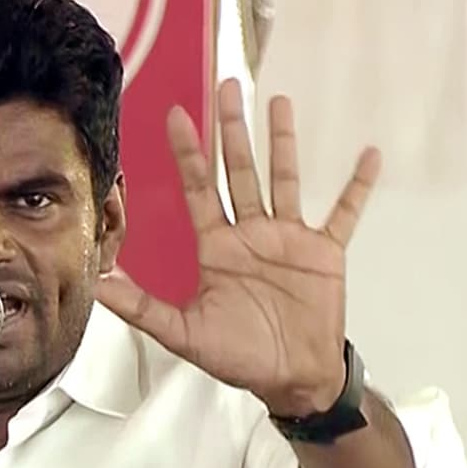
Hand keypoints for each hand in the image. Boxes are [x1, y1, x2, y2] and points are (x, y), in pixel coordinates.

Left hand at [96, 79, 380, 415]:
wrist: (291, 380)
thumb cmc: (239, 357)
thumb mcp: (182, 333)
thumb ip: (142, 307)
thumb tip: (97, 285)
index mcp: (216, 247)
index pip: (198, 188)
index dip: (187, 153)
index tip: (176, 116)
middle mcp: (250, 233)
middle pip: (239, 170)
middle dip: (232, 130)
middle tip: (228, 87)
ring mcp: (289, 238)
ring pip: (284, 179)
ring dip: (283, 143)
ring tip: (280, 103)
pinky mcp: (324, 251)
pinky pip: (344, 212)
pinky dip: (358, 186)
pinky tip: (369, 156)